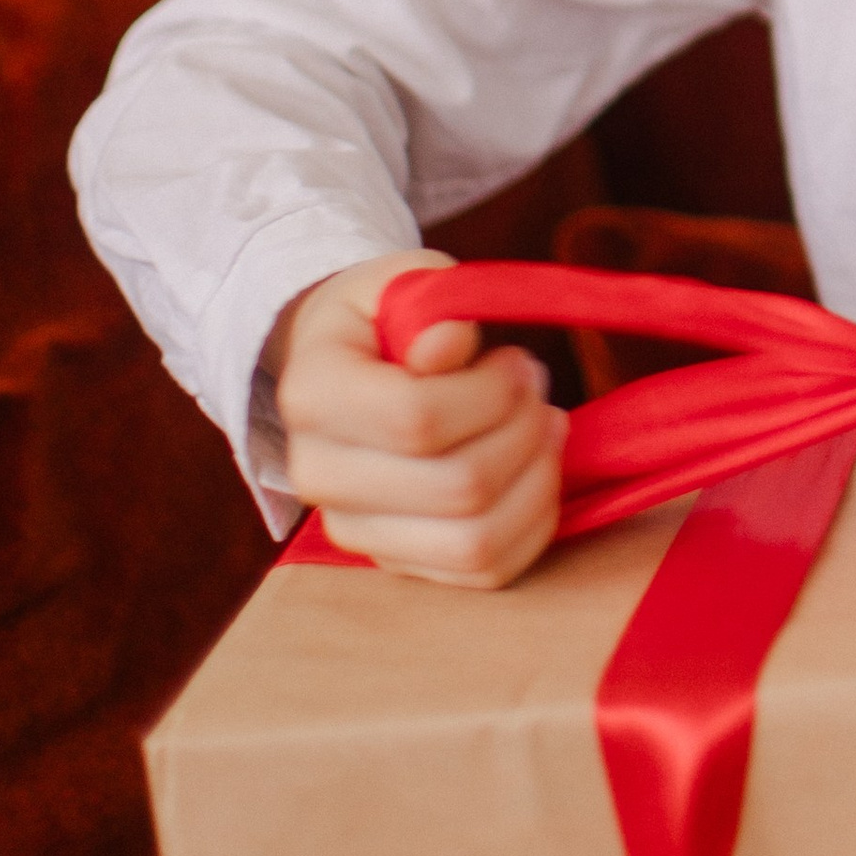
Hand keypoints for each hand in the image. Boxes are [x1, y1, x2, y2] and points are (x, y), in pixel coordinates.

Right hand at [267, 252, 566, 586]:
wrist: (345, 367)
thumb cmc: (385, 318)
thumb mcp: (404, 284)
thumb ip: (433, 304)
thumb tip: (450, 345)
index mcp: (312, 394)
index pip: (417, 417)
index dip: (491, 390)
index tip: (512, 359)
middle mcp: (317, 475)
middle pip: (458, 485)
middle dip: (523, 428)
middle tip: (534, 386)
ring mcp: (353, 529)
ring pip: (476, 540)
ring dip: (537, 479)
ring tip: (543, 425)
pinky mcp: (394, 561)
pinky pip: (485, 571)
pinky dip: (533, 522)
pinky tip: (538, 469)